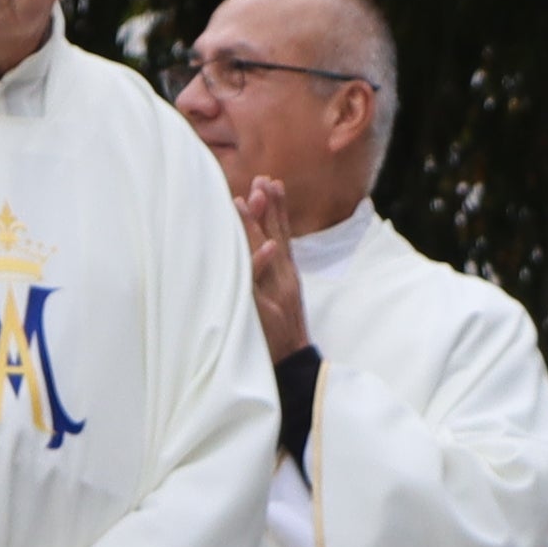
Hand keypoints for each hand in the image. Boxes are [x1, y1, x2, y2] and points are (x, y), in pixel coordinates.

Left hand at [237, 176, 310, 359]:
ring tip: (253, 198)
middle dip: (271, 207)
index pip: (281, 236)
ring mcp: (278, 294)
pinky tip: (267, 247)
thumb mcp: (274, 299)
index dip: (277, 210)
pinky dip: (266, 266)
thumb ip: (266, 274)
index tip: (270, 182)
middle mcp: (284, 280)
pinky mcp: (268, 311)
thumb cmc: (278, 334)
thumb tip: (260, 250)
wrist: (294, 367)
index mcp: (285, 276)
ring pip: (269, 253)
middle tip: (263, 179)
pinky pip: (263, 286)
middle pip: (278, 237)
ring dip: (263, 225)